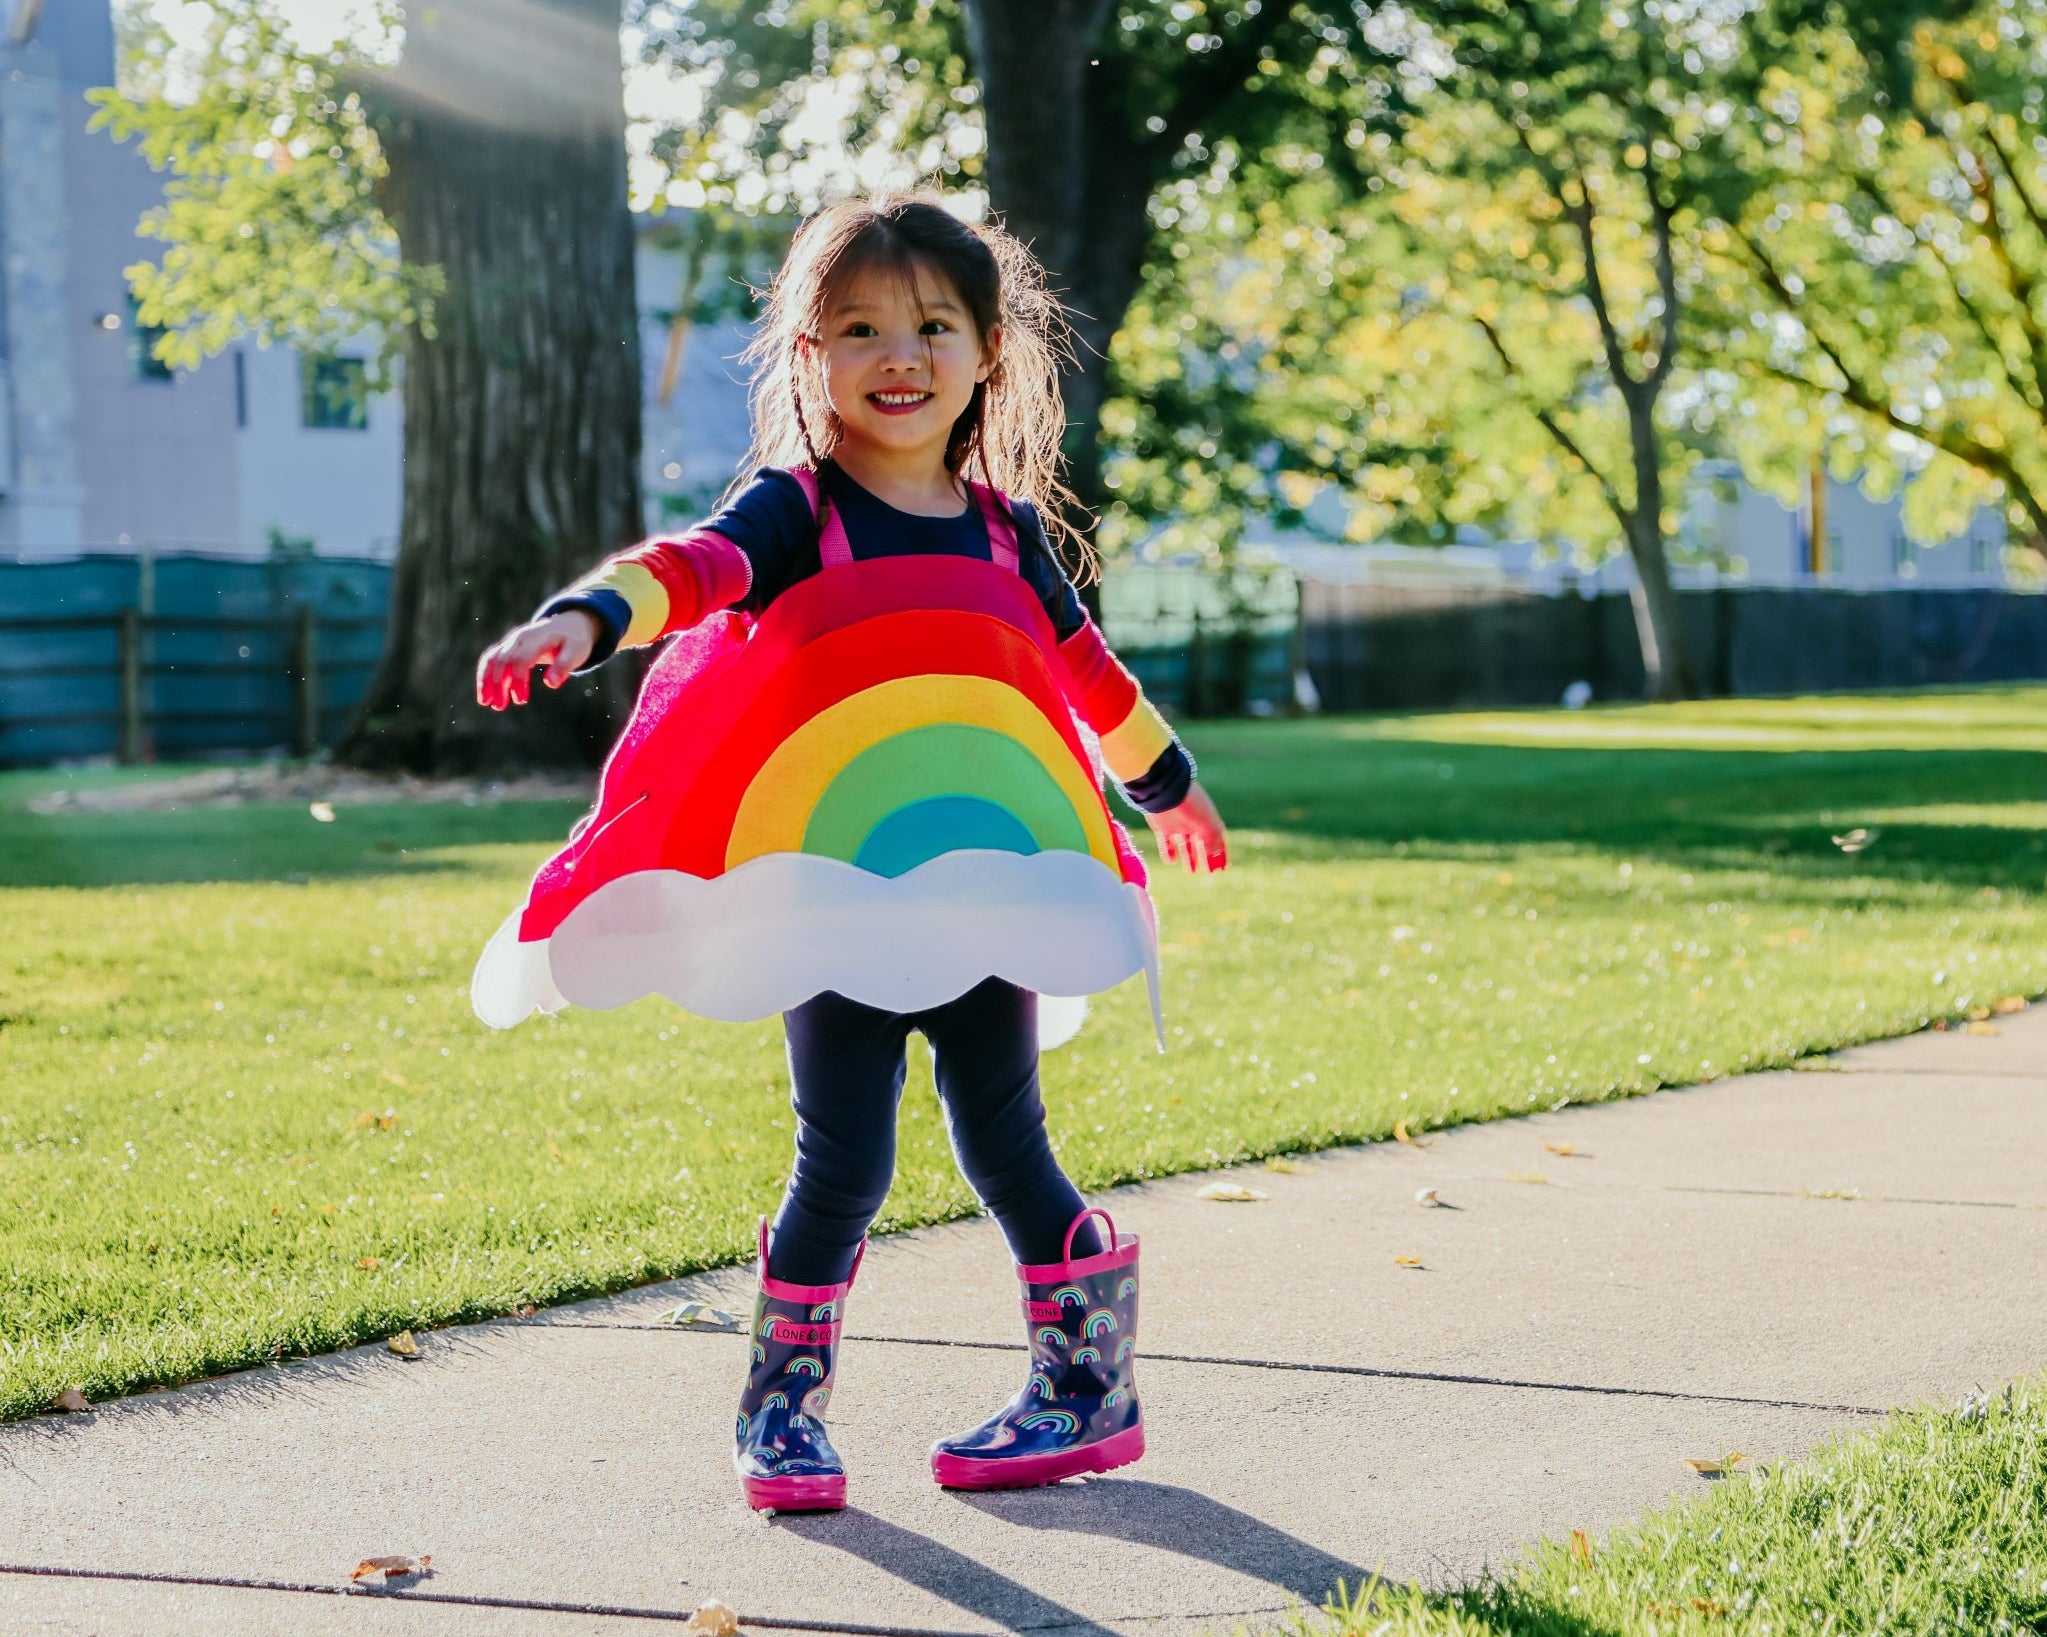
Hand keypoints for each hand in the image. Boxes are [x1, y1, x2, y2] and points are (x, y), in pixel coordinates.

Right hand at [476, 610, 598, 709]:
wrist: (567, 625)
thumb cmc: (573, 641)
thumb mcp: (577, 652)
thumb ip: (564, 666)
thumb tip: (551, 684)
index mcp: (537, 638)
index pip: (521, 659)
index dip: (518, 680)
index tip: (522, 700)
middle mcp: (519, 638)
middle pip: (502, 659)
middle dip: (498, 684)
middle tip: (499, 707)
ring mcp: (511, 642)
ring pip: (492, 659)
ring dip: (487, 681)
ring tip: (486, 703)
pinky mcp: (508, 648)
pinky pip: (491, 659)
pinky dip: (486, 676)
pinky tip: (487, 694)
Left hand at [1144, 780, 1227, 874]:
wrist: (1164, 791)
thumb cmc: (1190, 806)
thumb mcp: (1207, 824)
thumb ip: (1213, 841)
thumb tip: (1216, 855)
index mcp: (1207, 819)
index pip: (1217, 839)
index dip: (1221, 854)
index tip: (1222, 868)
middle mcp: (1193, 822)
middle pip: (1202, 843)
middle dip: (1206, 858)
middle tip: (1209, 872)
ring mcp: (1177, 824)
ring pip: (1185, 845)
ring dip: (1189, 858)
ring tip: (1192, 871)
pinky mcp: (1162, 826)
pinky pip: (1166, 843)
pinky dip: (1168, 852)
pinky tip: (1171, 861)